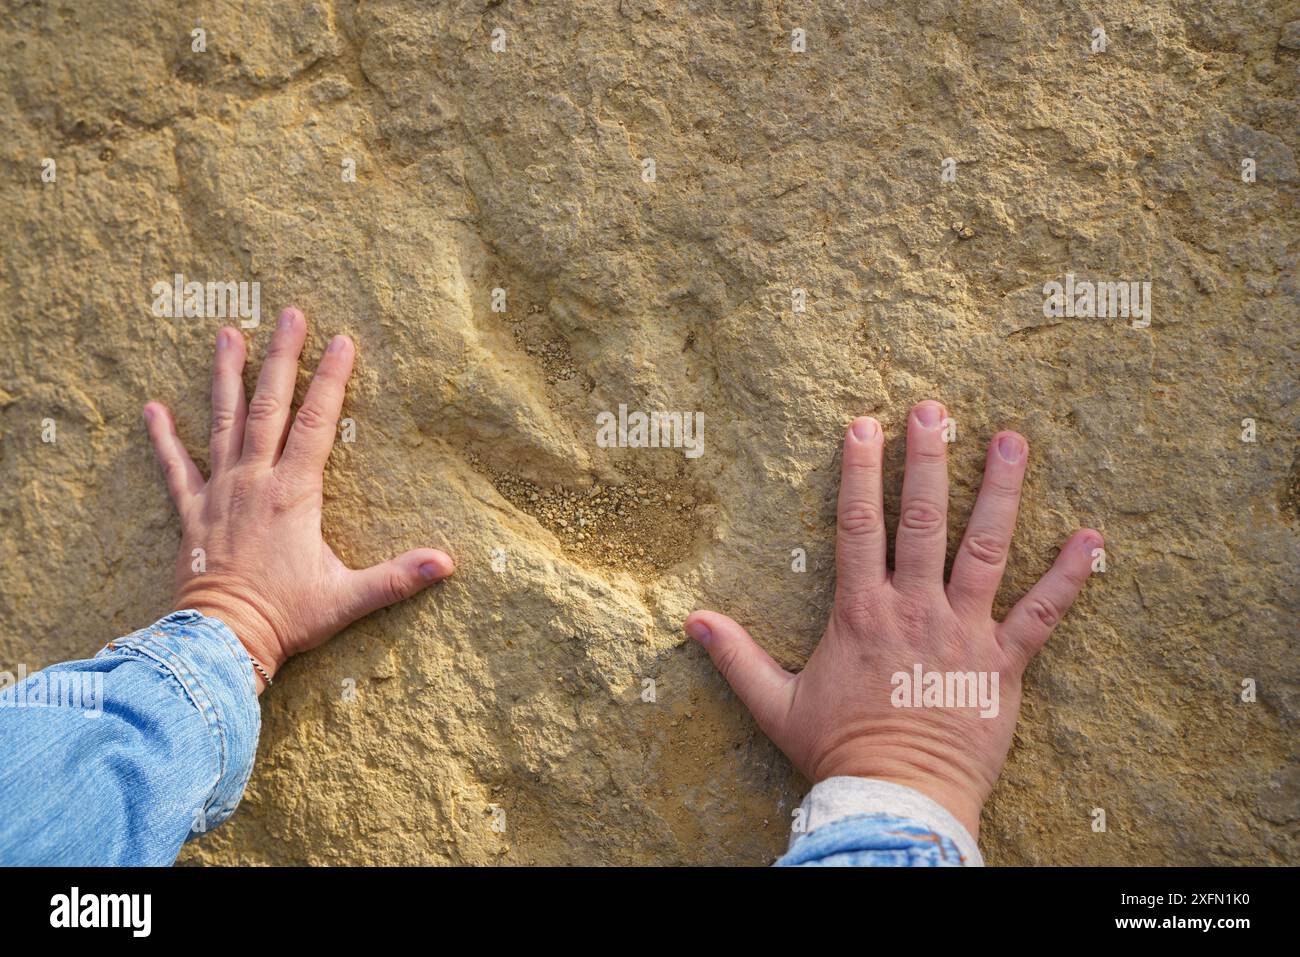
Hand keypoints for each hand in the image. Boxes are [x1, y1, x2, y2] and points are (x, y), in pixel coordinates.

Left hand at [143, 307, 454, 692]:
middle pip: (269, 406)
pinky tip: (152, 409)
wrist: (220, 642)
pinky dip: (163, 438)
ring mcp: (219, 493)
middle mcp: (255, 481)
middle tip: (290, 314)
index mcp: (294, 493)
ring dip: (225, 377)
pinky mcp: (192, 513)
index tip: (341, 340)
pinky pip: (174, 468)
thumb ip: (397, 578)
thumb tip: (447, 564)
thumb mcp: (348, 598)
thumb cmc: (286, 618)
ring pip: (223, 422)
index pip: (317, 423)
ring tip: (226, 334)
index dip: (331, 380)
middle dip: (283, 358)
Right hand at [685, 400, 1100, 837]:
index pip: (859, 525)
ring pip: (985, 549)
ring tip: (1011, 440)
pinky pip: (1042, 614)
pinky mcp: (1003, 664)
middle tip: (935, 409)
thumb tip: (690, 620)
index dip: (861, 471)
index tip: (863, 425)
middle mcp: (914, 609)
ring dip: (999, 491)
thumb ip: (736, 657)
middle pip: (921, 520)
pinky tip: (1091, 538)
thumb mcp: (776, 704)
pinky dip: (1069, 576)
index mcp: (861, 612)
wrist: (897, 801)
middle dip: (927, 459)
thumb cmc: (838, 753)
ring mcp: (963, 632)